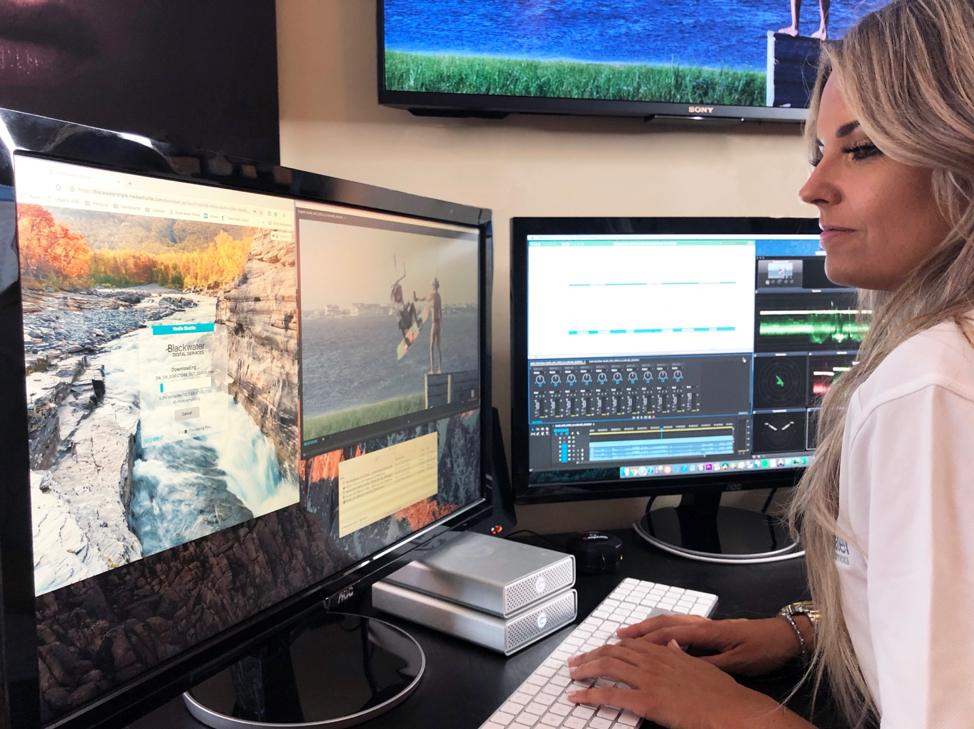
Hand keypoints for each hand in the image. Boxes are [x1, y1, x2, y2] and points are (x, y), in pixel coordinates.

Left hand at [566, 640, 801, 728]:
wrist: (732, 708)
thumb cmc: (721, 693)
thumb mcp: (700, 666)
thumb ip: (682, 655)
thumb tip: (674, 645)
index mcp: (666, 652)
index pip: (629, 645)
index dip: (609, 647)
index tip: (597, 650)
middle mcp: (654, 661)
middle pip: (613, 652)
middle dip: (590, 656)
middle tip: (575, 661)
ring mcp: (649, 680)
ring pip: (607, 667)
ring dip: (585, 669)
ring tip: (571, 674)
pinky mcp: (647, 700)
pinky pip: (611, 695)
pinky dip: (590, 694)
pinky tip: (577, 696)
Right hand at [616, 614, 801, 675]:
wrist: (785, 637)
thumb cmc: (763, 650)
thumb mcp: (737, 662)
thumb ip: (708, 662)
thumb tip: (679, 663)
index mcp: (706, 632)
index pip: (667, 633)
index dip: (644, 639)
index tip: (624, 644)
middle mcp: (702, 624)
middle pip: (663, 622)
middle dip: (638, 629)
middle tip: (616, 635)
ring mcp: (706, 624)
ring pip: (670, 621)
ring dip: (648, 626)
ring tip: (629, 633)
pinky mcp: (712, 629)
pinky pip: (680, 624)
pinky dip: (663, 628)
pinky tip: (658, 635)